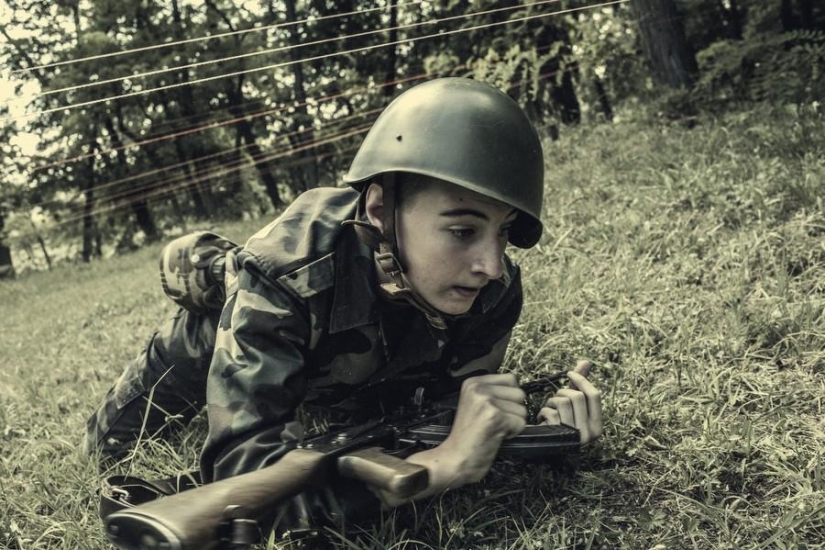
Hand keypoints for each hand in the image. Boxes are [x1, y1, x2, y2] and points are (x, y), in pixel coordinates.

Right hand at [398, 373, 525, 499]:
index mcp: (473, 383)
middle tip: (495, 422)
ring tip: (494, 429)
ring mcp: (486, 401)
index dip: (509, 398)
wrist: (455, 458)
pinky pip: (521, 423)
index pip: (511, 379)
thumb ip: (492, 393)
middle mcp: (479, 388)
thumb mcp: (474, 404)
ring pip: (522, 409)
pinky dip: (513, 433)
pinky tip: (495, 436)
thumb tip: (517, 390)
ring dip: (513, 423)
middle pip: (519, 393)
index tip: (495, 411)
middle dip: (513, 411)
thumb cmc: (467, 437)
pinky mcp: (495, 416)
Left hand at [538, 360, 602, 443]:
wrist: (544, 446)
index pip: (594, 395)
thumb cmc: (560, 423)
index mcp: (597, 426)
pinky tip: (543, 419)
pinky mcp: (557, 437)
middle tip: (555, 399)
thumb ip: (580, 385)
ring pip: (563, 402)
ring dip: (551, 401)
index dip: (582, 380)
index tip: (570, 374)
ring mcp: (573, 436)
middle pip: (577, 397)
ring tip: (549, 408)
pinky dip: (543, 411)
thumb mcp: (573, 405)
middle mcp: (588, 433)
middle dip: (562, 392)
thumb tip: (586, 362)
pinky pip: (550, 412)